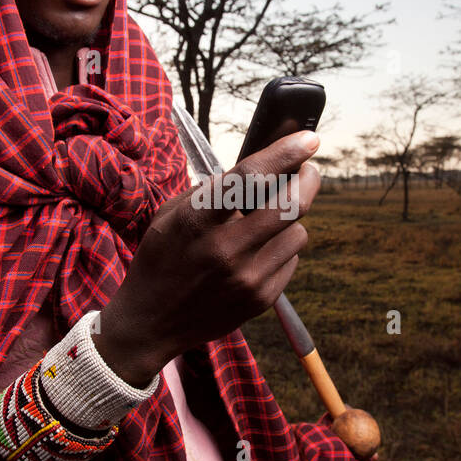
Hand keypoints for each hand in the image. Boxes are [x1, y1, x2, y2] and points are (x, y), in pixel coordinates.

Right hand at [93, 130, 320, 384]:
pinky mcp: (261, 300)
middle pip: (290, 205)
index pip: (251, 177)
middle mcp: (225, 250)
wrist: (151, 322)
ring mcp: (247, 279)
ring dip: (291, 221)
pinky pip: (292, 261)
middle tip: (309, 170)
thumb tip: (263, 165)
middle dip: (308, 180)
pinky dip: (282, 251)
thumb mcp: (171, 216)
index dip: (286, 153)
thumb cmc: (161, 259)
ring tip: (269, 223)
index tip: (309, 139)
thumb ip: (212, 191)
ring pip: (298, 233)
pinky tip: (258, 254)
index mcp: (197, 221)